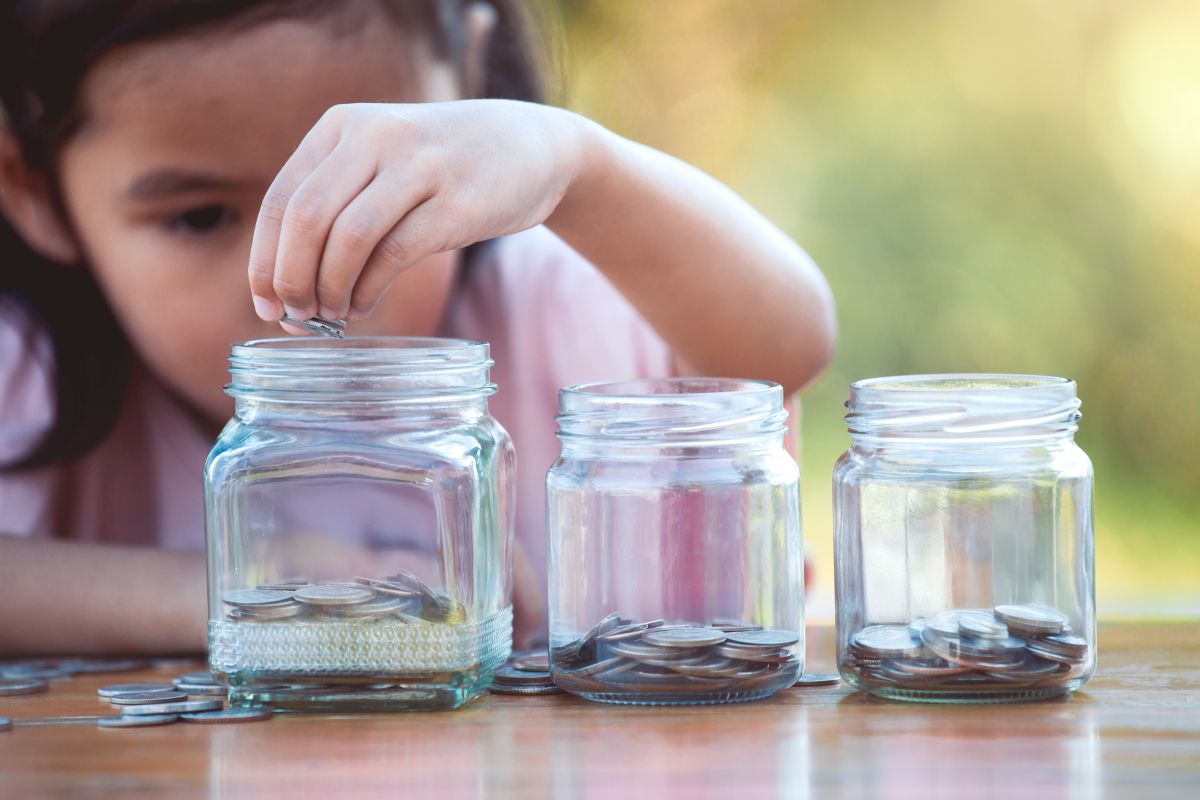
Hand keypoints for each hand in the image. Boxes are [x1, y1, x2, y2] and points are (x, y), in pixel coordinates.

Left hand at [248, 100, 587, 323]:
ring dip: (329, 288)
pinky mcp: (458, 204)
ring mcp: (420, 167)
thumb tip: (283, 287)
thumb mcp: (383, 160)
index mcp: (343, 126)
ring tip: (332, 315)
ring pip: (348, 238)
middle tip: (296, 317)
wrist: (534, 147)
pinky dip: (368, 289)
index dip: (265, 259)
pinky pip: (394, 254)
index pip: (283, 199)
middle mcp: (377, 136)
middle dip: (292, 279)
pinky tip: (362, 304)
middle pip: (307, 218)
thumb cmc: (446, 168)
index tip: (265, 304)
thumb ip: (336, 203)